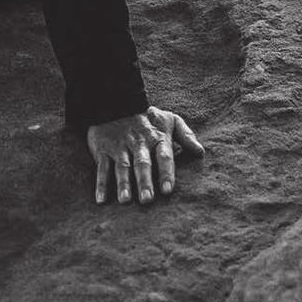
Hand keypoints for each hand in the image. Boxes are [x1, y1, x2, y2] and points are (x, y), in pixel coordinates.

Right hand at [87, 105, 204, 205]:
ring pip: (122, 166)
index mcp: (156, 137)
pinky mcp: (103, 150)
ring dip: (123, 183)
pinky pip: (102, 168)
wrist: (115, 101)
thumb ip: (186, 135)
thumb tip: (201, 153)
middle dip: (144, 181)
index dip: (166, 172)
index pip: (163, 156)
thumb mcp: (169, 120)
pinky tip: (101, 200)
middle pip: (142, 163)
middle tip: (147, 199)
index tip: (168, 190)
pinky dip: (100, 184)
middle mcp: (138, 143)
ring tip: (125, 200)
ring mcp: (119, 146)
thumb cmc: (148, 118)